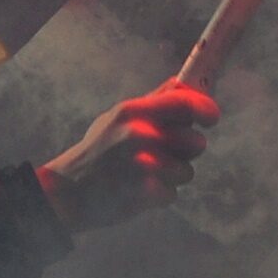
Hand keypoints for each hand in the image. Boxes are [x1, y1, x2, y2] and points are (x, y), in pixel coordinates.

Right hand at [37, 82, 219, 231]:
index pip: (184, 101)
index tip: (211, 117)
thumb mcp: (117, 117)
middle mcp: (140, 134)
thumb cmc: (96, 152)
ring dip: (172, 176)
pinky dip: (160, 196)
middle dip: (187, 150)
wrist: (67, 192)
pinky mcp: (145, 193)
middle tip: (164, 153)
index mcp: (134, 111)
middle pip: (195, 141)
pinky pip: (173, 193)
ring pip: (187, 171)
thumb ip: (152, 101)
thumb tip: (181, 82)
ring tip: (144, 174)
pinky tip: (138, 191)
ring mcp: (143, 164)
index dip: (206, 108)